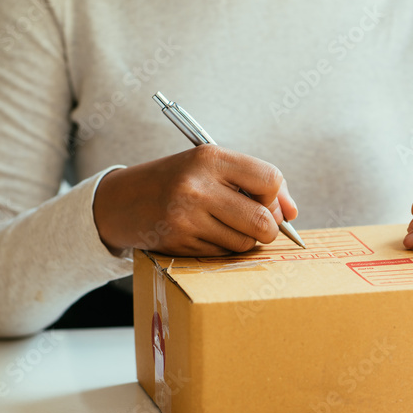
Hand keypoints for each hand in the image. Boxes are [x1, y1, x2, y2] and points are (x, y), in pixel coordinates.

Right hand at [93, 144, 297, 255]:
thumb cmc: (178, 180)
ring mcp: (186, 217)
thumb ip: (256, 184)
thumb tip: (292, 214)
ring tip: (224, 225)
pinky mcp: (179, 242)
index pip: (270, 179)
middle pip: (263, 220)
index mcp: (210, 157)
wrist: (121, 200)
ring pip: (246, 242)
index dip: (276, 197)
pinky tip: (204, 233)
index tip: (266, 202)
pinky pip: (223, 254)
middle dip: (268, 228)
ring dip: (244, 240)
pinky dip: (222, 248)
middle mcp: (197, 186)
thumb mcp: (212, 167)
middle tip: (256, 224)